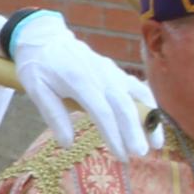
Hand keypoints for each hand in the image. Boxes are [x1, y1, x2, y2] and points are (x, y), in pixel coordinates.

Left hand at [5, 17, 150, 160]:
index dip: (114, 135)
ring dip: (149, 119)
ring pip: (137, 96)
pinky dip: (149, 103)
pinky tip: (155, 120)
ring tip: (157, 142)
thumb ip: (54, 115)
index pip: (102, 112)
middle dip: (135, 132)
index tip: (121, 155)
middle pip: (124, 106)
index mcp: (80, 81)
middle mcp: (101, 75)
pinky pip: (137, 87)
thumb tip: (67, 144)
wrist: (45, 38)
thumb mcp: (37, 90)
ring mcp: (111, 72)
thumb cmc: (38, 67)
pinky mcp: (116, 71)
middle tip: (141, 154)